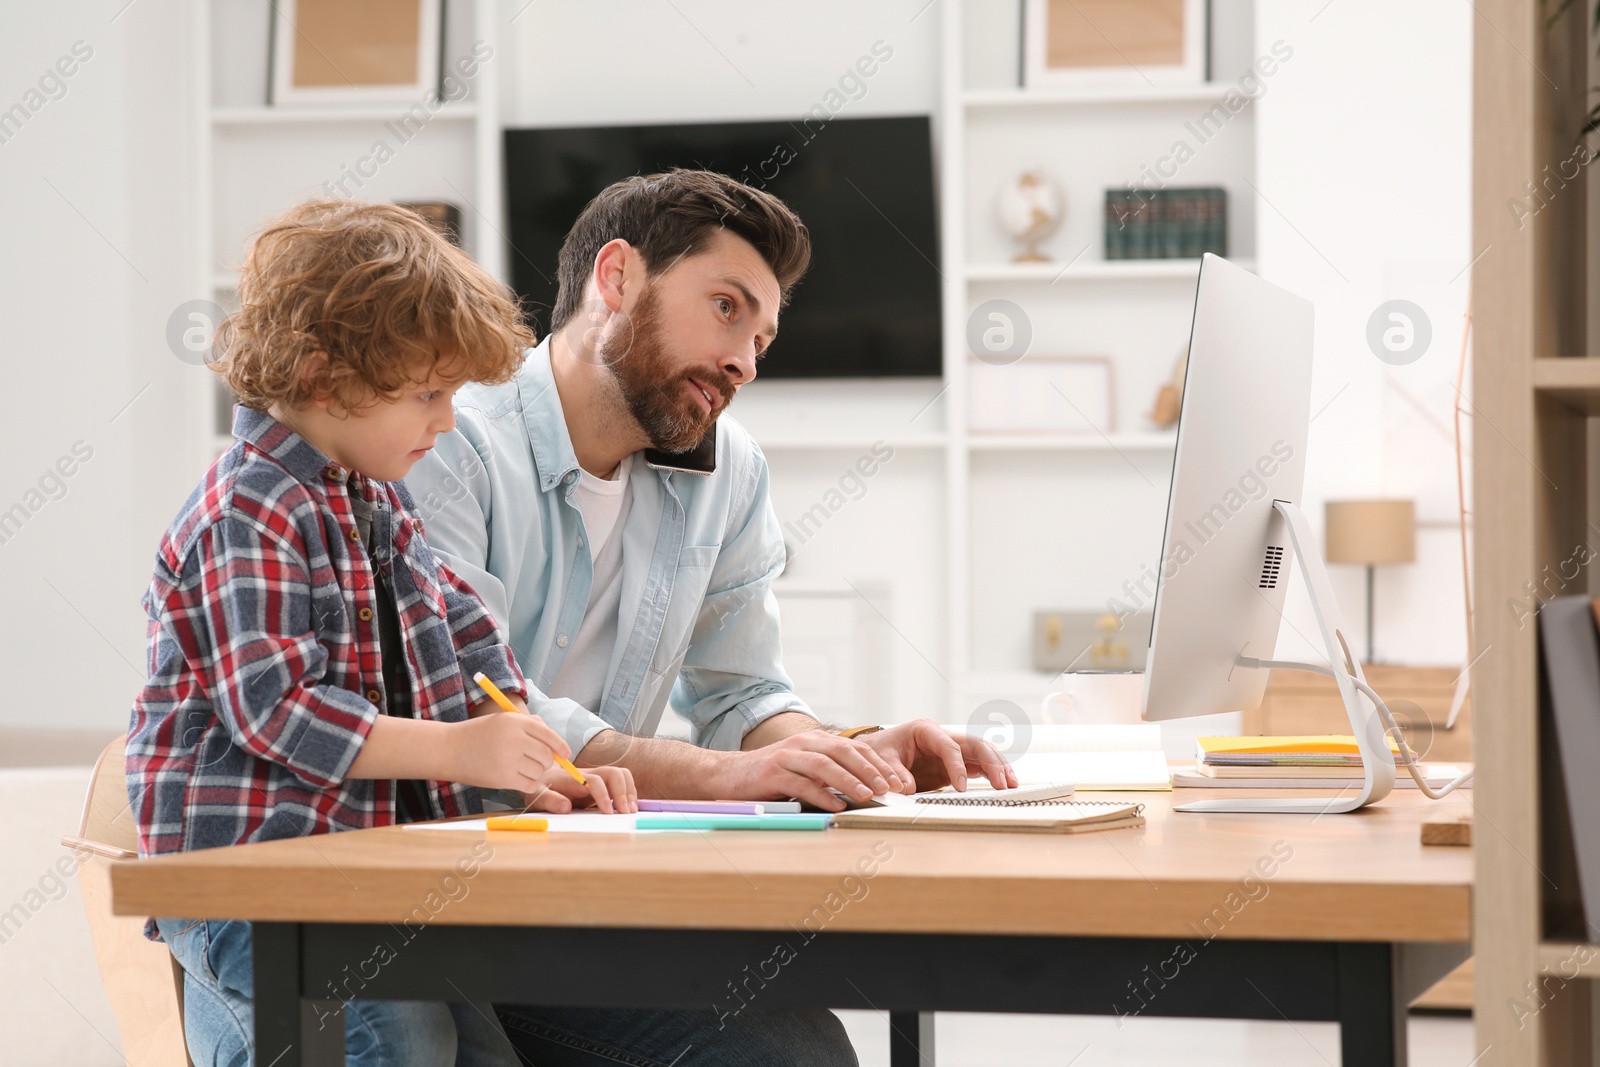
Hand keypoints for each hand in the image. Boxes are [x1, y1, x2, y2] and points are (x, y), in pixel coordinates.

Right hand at [445, 711, 570, 792]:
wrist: (449, 749)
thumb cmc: (478, 734)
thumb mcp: (503, 720)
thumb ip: (530, 725)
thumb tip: (556, 742)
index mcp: (516, 721)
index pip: (549, 735)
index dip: (561, 746)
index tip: (565, 754)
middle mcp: (515, 739)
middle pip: (548, 755)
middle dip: (546, 761)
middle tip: (536, 762)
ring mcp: (509, 759)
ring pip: (540, 771)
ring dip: (536, 773)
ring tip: (521, 769)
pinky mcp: (503, 778)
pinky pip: (530, 784)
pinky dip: (529, 784)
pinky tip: (518, 779)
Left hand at [523, 764, 638, 814]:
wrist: (541, 778)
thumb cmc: (540, 788)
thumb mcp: (537, 796)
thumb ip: (550, 801)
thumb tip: (566, 807)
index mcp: (573, 778)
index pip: (595, 781)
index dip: (604, 795)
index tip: (608, 812)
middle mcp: (588, 775)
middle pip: (614, 773)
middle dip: (623, 792)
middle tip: (626, 813)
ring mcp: (597, 777)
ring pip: (621, 775)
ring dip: (629, 791)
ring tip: (631, 810)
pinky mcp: (602, 784)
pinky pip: (621, 782)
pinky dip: (629, 793)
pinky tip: (628, 807)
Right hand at [718, 730, 907, 811]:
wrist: (728, 774)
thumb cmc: (771, 774)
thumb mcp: (805, 768)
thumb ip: (831, 772)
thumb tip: (868, 789)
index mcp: (816, 740)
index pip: (855, 748)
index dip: (878, 763)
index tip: (897, 781)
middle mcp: (803, 743)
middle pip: (843, 752)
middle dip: (869, 770)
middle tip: (889, 788)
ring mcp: (786, 756)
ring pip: (824, 765)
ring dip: (849, 780)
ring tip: (868, 796)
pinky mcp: (771, 773)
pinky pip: (800, 783)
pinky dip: (821, 794)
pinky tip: (836, 805)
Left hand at [860, 719, 1018, 793]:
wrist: (877, 753)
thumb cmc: (880, 751)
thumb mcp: (881, 759)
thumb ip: (894, 772)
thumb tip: (906, 787)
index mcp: (925, 730)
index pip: (949, 746)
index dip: (957, 766)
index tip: (960, 787)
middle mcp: (943, 736)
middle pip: (975, 744)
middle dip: (991, 762)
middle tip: (1002, 783)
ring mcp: (951, 749)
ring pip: (982, 753)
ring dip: (998, 767)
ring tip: (1011, 784)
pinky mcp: (954, 763)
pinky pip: (978, 766)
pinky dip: (992, 774)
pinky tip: (1003, 784)